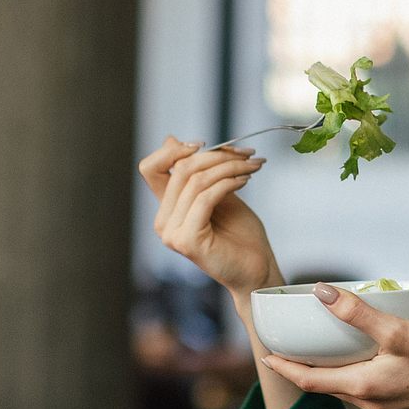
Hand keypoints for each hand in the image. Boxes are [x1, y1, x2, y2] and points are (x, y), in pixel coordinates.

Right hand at [138, 136, 280, 294]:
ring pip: (195, 181)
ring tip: (252, 166)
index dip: (174, 150)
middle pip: (180, 169)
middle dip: (217, 155)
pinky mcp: (188, 240)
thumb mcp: (219, 194)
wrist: (257, 270)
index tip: (207, 143)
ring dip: (229, 167)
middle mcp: (163, 222)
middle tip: (247, 154)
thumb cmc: (240, 234)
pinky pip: (205, 197)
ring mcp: (173, 233)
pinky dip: (228, 183)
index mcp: (166, 210)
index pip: (151, 168)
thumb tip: (171, 139)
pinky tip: (246, 180)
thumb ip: (199, 172)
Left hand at [261, 284, 408, 408]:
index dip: (285, 367)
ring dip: (331, 369)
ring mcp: (388, 406)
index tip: (265, 356)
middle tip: (289, 347)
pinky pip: (368, 387)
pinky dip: (355, 370)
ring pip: (347, 386)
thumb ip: (357, 313)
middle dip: (305, 367)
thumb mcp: (397, 329)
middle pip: (326, 385)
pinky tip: (365, 354)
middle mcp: (370, 403)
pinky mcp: (404, 402)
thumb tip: (321, 293)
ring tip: (322, 348)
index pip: (309, 381)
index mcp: (362, 387)